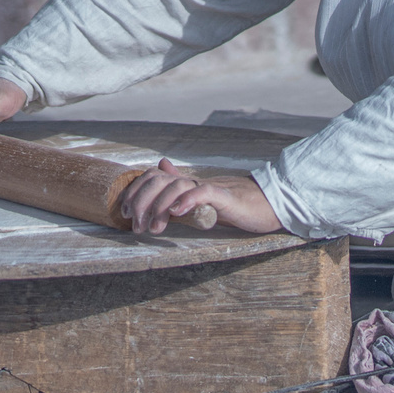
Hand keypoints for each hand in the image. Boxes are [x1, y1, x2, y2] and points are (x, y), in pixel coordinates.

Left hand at [119, 158, 281, 234]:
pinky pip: (203, 193)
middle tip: (137, 226)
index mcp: (186, 183)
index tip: (126, 213)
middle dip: (141, 202)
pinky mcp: (226, 197)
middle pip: (157, 180)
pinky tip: (177, 213)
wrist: (268, 204)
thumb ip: (179, 183)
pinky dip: (187, 200)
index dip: (134, 191)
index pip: (151, 177)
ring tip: (155, 228)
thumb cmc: (234, 204)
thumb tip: (160, 164)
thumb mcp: (200, 195)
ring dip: (159, 207)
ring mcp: (210, 187)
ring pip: (176, 187)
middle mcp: (194, 180)